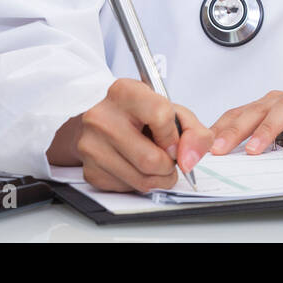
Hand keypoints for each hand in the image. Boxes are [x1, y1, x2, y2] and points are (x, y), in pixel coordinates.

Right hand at [55, 78, 212, 192]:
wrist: (96, 116)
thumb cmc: (135, 112)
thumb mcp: (166, 106)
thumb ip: (192, 130)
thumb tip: (190, 161)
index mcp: (124, 93)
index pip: (161, 116)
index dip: (174, 135)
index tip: (173, 139)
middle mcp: (102, 118)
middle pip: (152, 160)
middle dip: (169, 165)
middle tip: (167, 157)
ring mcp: (92, 146)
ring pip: (143, 181)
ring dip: (158, 178)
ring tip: (152, 160)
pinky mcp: (91, 170)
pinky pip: (128, 189)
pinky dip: (139, 182)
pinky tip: (133, 165)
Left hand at [208, 88, 282, 155]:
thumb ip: (264, 139)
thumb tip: (230, 157)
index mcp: (271, 104)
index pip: (239, 113)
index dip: (218, 129)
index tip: (201, 148)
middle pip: (255, 110)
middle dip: (233, 130)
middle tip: (216, 149)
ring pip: (282, 110)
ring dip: (265, 129)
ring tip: (252, 149)